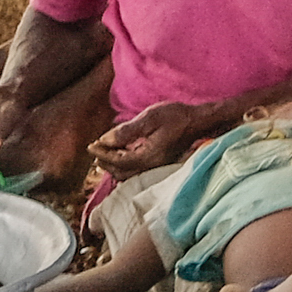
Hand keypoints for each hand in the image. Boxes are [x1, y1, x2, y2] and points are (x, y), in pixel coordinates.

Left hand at [90, 100, 216, 177]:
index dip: (102, 154)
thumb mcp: (151, 118)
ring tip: (103, 155)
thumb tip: (105, 140)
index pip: (118, 161)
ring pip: (128, 174)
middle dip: (105, 162)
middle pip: (121, 172)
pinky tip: (121, 155)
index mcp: (149, 156)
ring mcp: (157, 167)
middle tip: (94, 150)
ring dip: (114, 166)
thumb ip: (127, 131)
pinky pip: (137, 171)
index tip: (91, 145)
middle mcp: (152, 166)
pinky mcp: (159, 165)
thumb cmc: (178, 116)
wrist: (200, 122)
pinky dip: (124, 165)